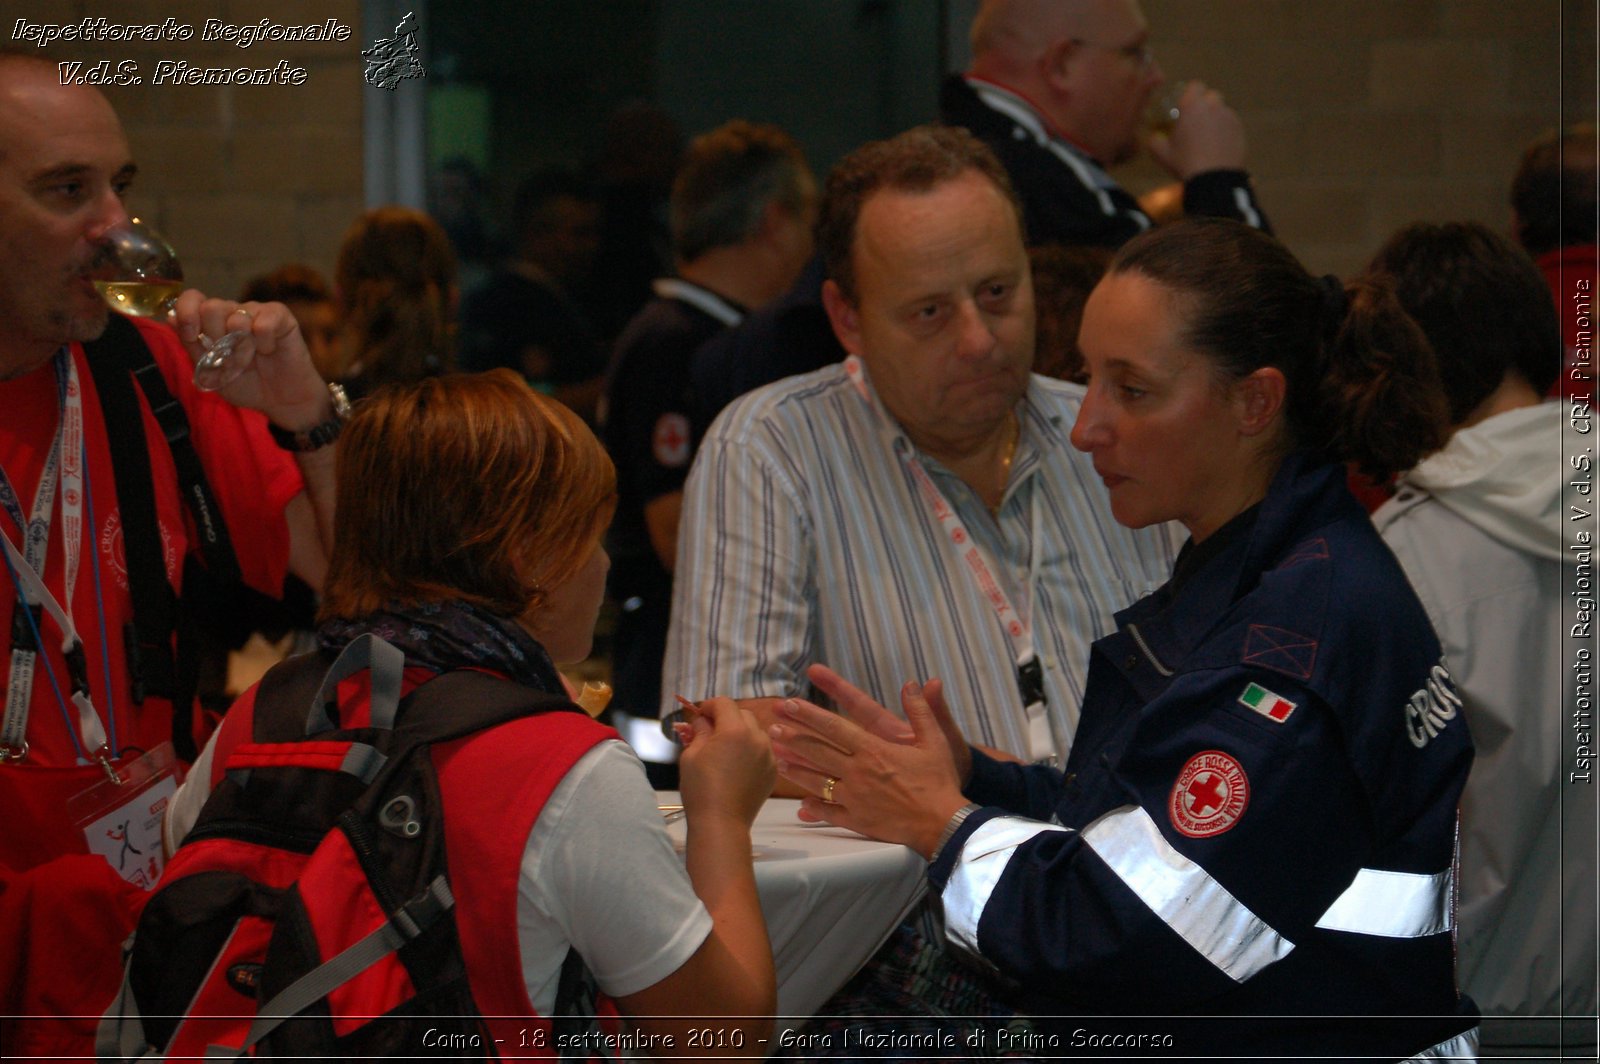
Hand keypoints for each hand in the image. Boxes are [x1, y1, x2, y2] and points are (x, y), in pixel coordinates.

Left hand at [170, 291, 328, 425]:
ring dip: (242, 348)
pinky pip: (264, 323)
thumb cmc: (246, 384)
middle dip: (217, 339)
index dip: (188, 314)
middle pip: (212, 307)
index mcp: (212, 321)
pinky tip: (270, 350)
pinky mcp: (280, 316)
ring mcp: (256, 311)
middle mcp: (232, 312)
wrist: (281, 400)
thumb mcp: (211, 371)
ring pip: (238, 317)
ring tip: (251, 360)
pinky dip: (264, 343)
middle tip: (229, 357)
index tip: (193, 336)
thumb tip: (171, 317)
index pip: (193, 299)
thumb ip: (191, 345)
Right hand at [678, 697, 776, 828]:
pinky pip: (762, 750)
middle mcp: (757, 738)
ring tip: (724, 750)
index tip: (699, 715)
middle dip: (725, 718)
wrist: (721, 823)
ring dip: (740, 733)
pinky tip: (736, 766)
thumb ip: (699, 731)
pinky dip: (750, 750)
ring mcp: (768, 755)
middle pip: (742, 714)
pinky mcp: (772, 771)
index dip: (708, 706)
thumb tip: (702, 720)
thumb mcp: (691, 754)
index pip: (724, 703)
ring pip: (755, 731)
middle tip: (709, 732)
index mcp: (735, 730)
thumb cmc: (701, 789)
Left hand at [769, 679, 967, 858]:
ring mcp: (855, 798)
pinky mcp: (857, 820)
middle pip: (818, 752)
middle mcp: (859, 772)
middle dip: (793, 738)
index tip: (789, 705)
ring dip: (795, 769)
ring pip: (817, 781)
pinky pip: (829, 813)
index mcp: (874, 750)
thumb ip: (921, 710)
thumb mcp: (935, 741)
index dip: (809, 715)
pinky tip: (800, 803)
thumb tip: (914, 683)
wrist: (943, 824)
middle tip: (772, 727)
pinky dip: (813, 807)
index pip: (834, 727)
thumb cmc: (939, 782)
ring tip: (776, 759)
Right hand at [1145, 79, 1246, 178]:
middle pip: (1211, 96)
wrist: (1213, 178)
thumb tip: (1154, 137)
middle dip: (1204, 104)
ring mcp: (1229, 117)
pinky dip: (1225, 130)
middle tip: (1196, 121)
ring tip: (1208, 137)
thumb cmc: (1185, 163)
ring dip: (1215, 118)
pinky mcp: (1239, 129)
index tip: (1186, 104)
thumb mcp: (1161, 154)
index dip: (1190, 94)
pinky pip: (1231, 124)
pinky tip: (1219, 146)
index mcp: (1192, 106)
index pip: (1195, 86)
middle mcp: (1213, 106)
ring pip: (1222, 110)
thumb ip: (1155, 141)